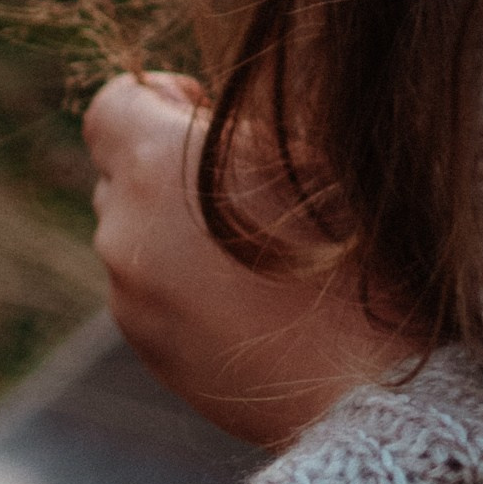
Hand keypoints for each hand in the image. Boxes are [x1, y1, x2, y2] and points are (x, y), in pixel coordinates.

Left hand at [85, 74, 425, 448]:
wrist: (372, 382)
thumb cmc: (361, 251)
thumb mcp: (311, 149)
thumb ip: (233, 125)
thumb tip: (192, 117)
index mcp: (156, 166)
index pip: (111, 105)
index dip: (158, 101)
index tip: (209, 117)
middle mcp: (123, 233)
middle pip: (124, 176)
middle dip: (173, 173)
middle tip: (254, 190)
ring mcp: (131, 301)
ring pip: (140, 240)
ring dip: (182, 233)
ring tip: (266, 255)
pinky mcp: (153, 352)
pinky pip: (156, 295)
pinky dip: (192, 287)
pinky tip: (261, 301)